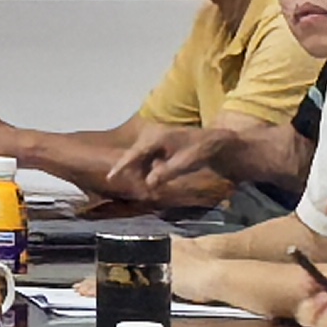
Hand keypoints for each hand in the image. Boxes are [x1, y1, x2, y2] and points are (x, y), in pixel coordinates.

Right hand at [101, 123, 223, 199]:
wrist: (216, 141)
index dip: (121, 166)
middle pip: (134, 157)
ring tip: (156, 184)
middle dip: (135, 174)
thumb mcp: (186, 162)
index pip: (134, 153)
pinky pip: (148, 159)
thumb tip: (148, 184)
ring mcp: (154, 139)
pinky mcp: (158, 145)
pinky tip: (162, 175)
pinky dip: (150, 170)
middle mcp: (151, 135)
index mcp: (156, 137)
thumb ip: (166, 173)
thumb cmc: (202, 150)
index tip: (110, 178)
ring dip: (143, 173)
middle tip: (145, 191)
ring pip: (140, 159)